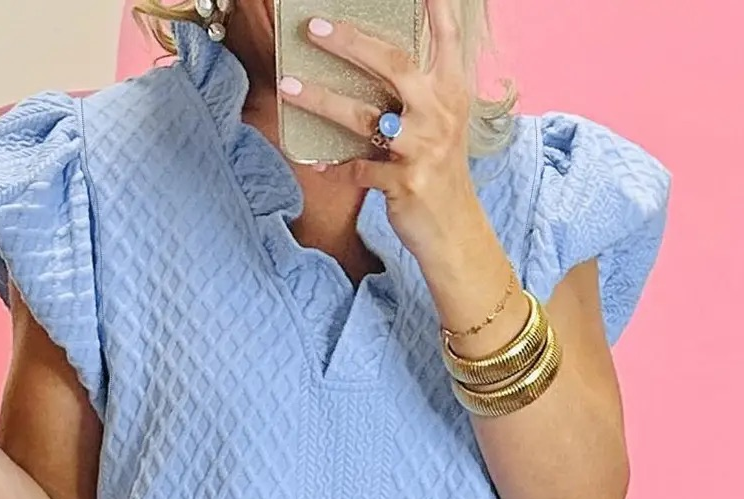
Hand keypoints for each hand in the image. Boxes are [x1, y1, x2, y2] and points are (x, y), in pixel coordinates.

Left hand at [278, 0, 477, 258]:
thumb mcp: (441, 125)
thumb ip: (418, 91)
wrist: (455, 231)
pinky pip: (358, 169)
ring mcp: (423, 149)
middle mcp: (440, 114)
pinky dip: (334, 166)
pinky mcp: (405, 183)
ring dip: (321, 100)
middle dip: (351, 42)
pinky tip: (314, 161)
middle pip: (393, 65)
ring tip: (288, 86)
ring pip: (365, 117)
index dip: (435, 7)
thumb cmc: (440, 172)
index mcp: (451, 92)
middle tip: (315, 27)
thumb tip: (370, 60)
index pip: (446, 38)